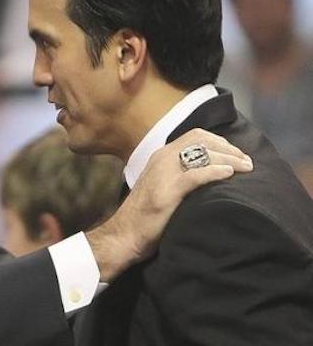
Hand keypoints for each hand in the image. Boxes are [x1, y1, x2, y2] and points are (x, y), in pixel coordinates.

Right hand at [86, 128, 253, 281]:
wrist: (124, 236)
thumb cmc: (145, 216)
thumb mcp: (161, 186)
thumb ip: (178, 174)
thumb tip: (209, 173)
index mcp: (161, 156)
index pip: (195, 136)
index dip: (220, 141)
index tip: (237, 154)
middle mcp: (162, 159)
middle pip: (202, 141)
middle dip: (229, 149)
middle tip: (247, 162)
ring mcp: (163, 174)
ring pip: (202, 155)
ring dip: (229, 159)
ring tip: (246, 168)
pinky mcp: (166, 192)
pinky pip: (196, 175)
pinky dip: (215, 172)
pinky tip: (228, 175)